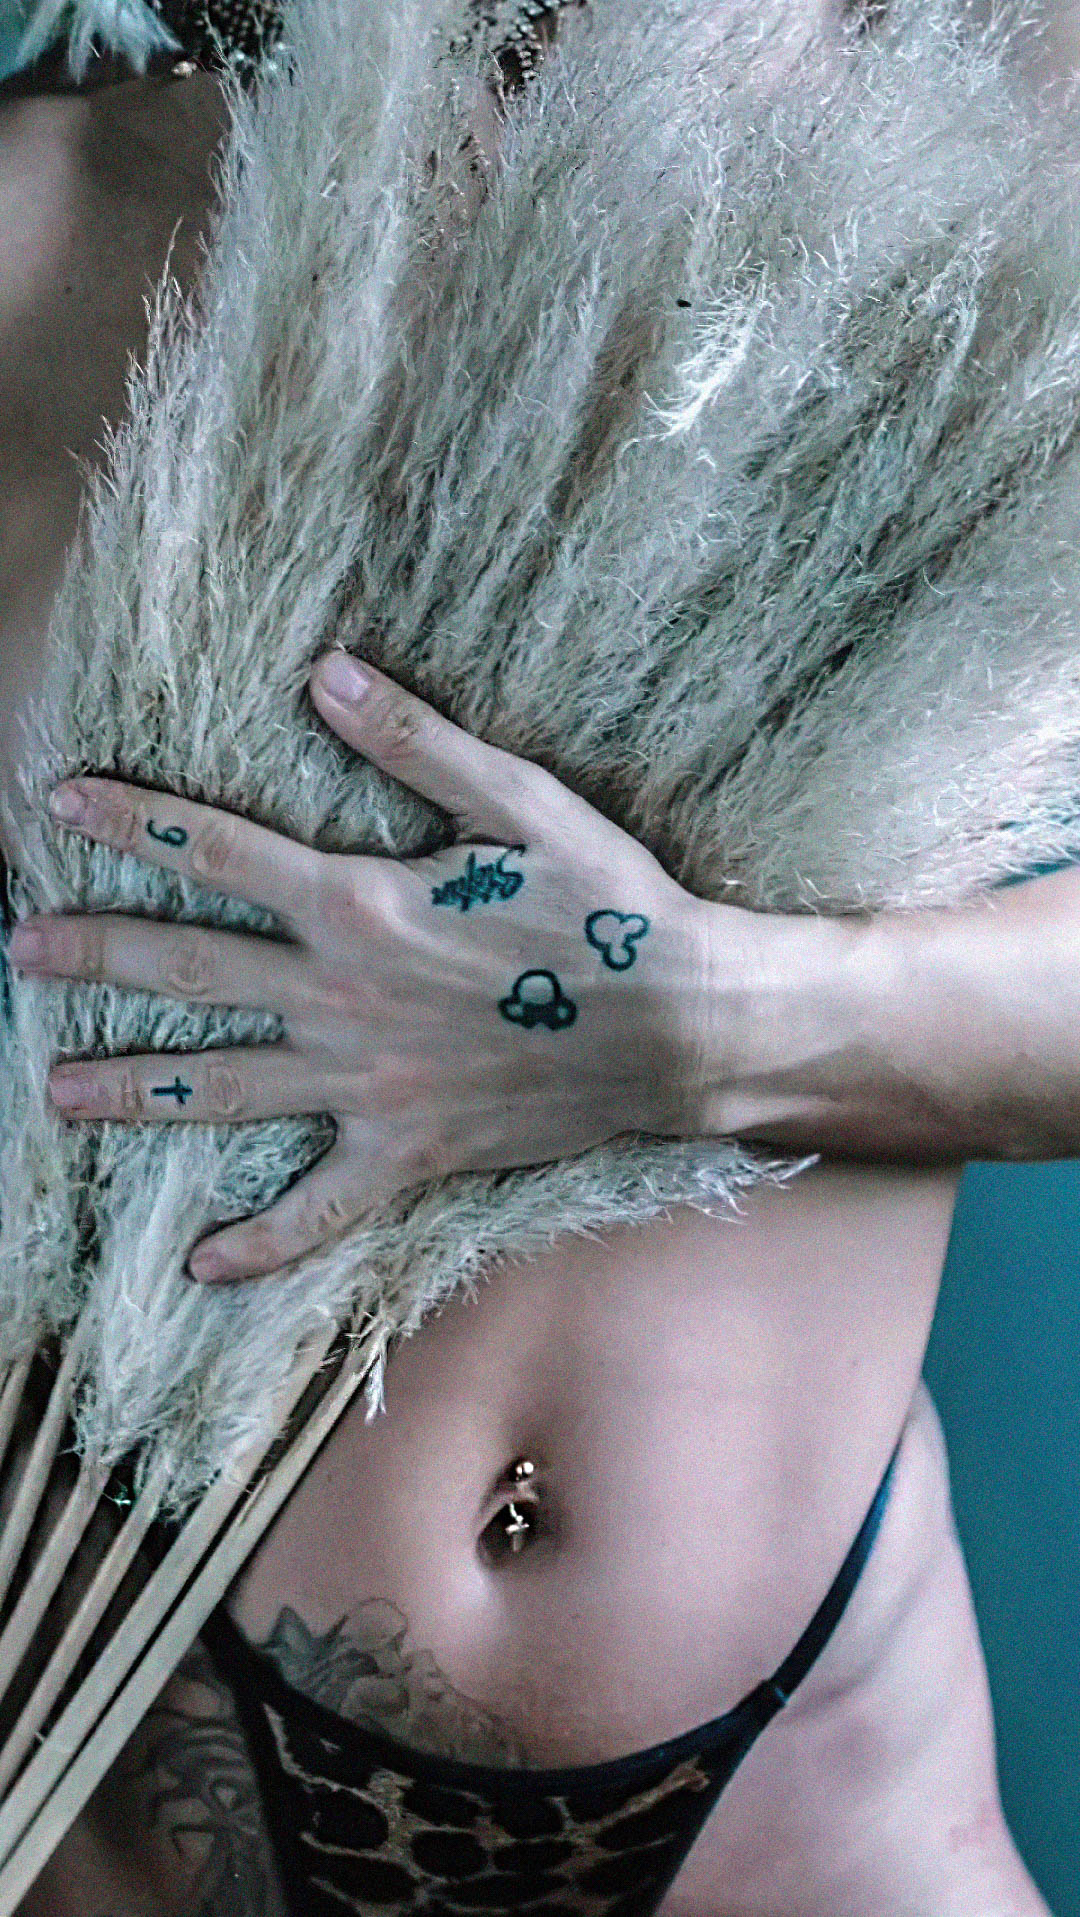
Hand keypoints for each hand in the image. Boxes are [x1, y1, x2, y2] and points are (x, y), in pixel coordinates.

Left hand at [7, 651, 763, 1281]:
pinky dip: (262, 1241)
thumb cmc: (607, 908)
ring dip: (134, 1087)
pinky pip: (318, 1208)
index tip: (61, 800)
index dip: (134, 822)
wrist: (681, 1027)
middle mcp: (341, 998)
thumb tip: (323, 672)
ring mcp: (367, 1085)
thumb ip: (415, 743)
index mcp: (359, 905)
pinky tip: (204, 1265)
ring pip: (224, 1088)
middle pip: (191, 971)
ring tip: (57, 1090)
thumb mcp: (519, 804)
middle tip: (21, 950)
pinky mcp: (406, 1151)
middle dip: (98, 953)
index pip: (218, 854)